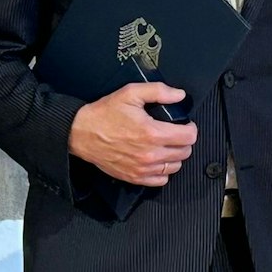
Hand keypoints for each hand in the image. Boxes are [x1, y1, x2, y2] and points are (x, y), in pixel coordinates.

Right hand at [66, 82, 197, 185]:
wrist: (81, 133)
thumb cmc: (104, 114)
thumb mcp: (131, 93)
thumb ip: (159, 91)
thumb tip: (180, 95)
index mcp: (152, 133)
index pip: (189, 137)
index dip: (190, 128)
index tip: (185, 124)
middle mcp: (150, 154)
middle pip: (185, 152)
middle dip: (184, 141)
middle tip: (175, 133)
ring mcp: (143, 168)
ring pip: (175, 167)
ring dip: (175, 156)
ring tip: (166, 145)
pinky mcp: (134, 177)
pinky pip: (161, 180)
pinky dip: (163, 171)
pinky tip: (157, 159)